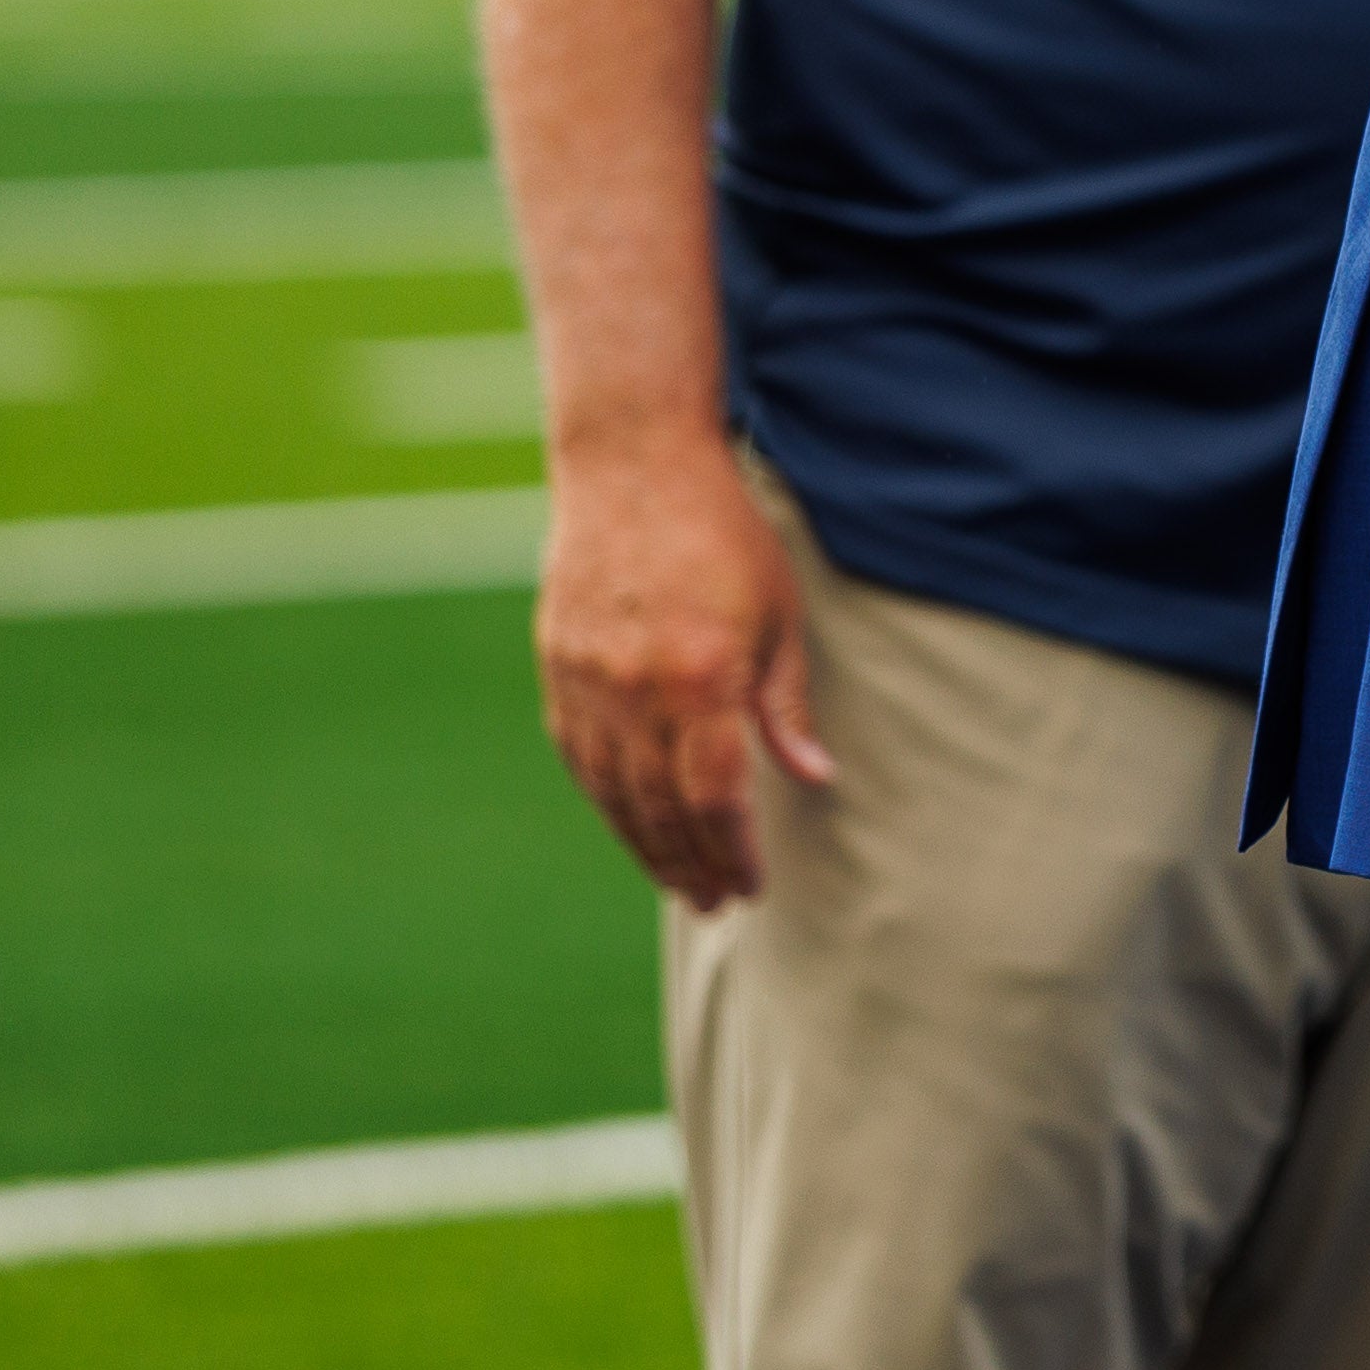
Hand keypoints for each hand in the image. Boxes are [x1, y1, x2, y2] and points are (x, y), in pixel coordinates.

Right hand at [534, 431, 834, 910]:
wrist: (632, 466)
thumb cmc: (724, 535)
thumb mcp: (779, 612)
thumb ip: (786, 703)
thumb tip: (814, 778)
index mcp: (699, 678)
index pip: (714, 796)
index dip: (732, 850)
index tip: (749, 885)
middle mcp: (634, 691)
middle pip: (659, 807)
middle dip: (689, 863)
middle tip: (714, 902)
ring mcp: (585, 682)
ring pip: (611, 791)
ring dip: (643, 844)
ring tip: (676, 881)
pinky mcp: (555, 668)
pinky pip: (578, 756)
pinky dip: (604, 799)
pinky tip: (628, 822)